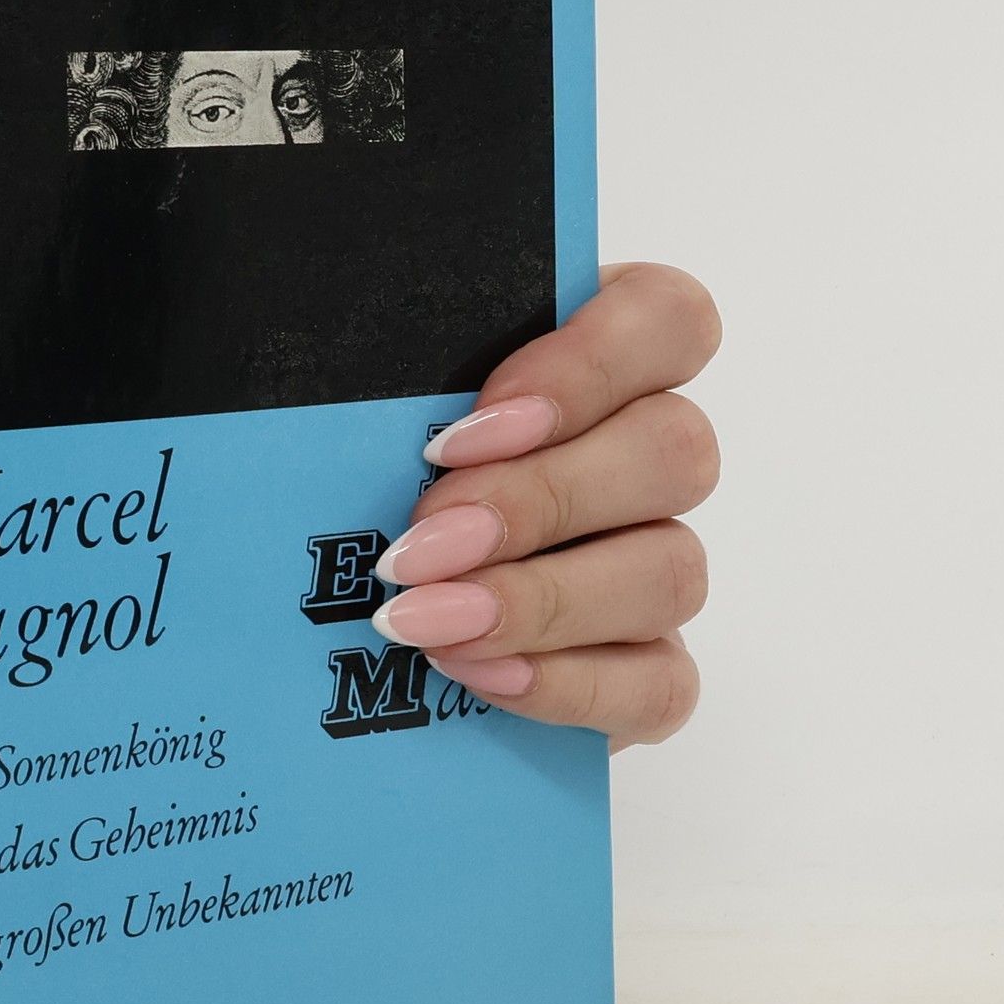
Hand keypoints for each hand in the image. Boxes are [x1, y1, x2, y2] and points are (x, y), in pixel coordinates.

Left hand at [371, 263, 721, 750]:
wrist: (333, 631)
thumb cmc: (346, 482)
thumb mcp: (354, 406)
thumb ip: (381, 374)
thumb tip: (326, 353)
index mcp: (594, 358)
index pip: (668, 319)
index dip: (589, 366)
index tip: (465, 430)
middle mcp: (644, 456)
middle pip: (676, 452)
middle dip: (539, 501)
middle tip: (421, 543)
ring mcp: (655, 565)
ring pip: (673, 569)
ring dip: (543, 599)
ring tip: (426, 619)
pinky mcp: (648, 669)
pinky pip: (659, 684)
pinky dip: (568, 683)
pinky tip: (476, 671)